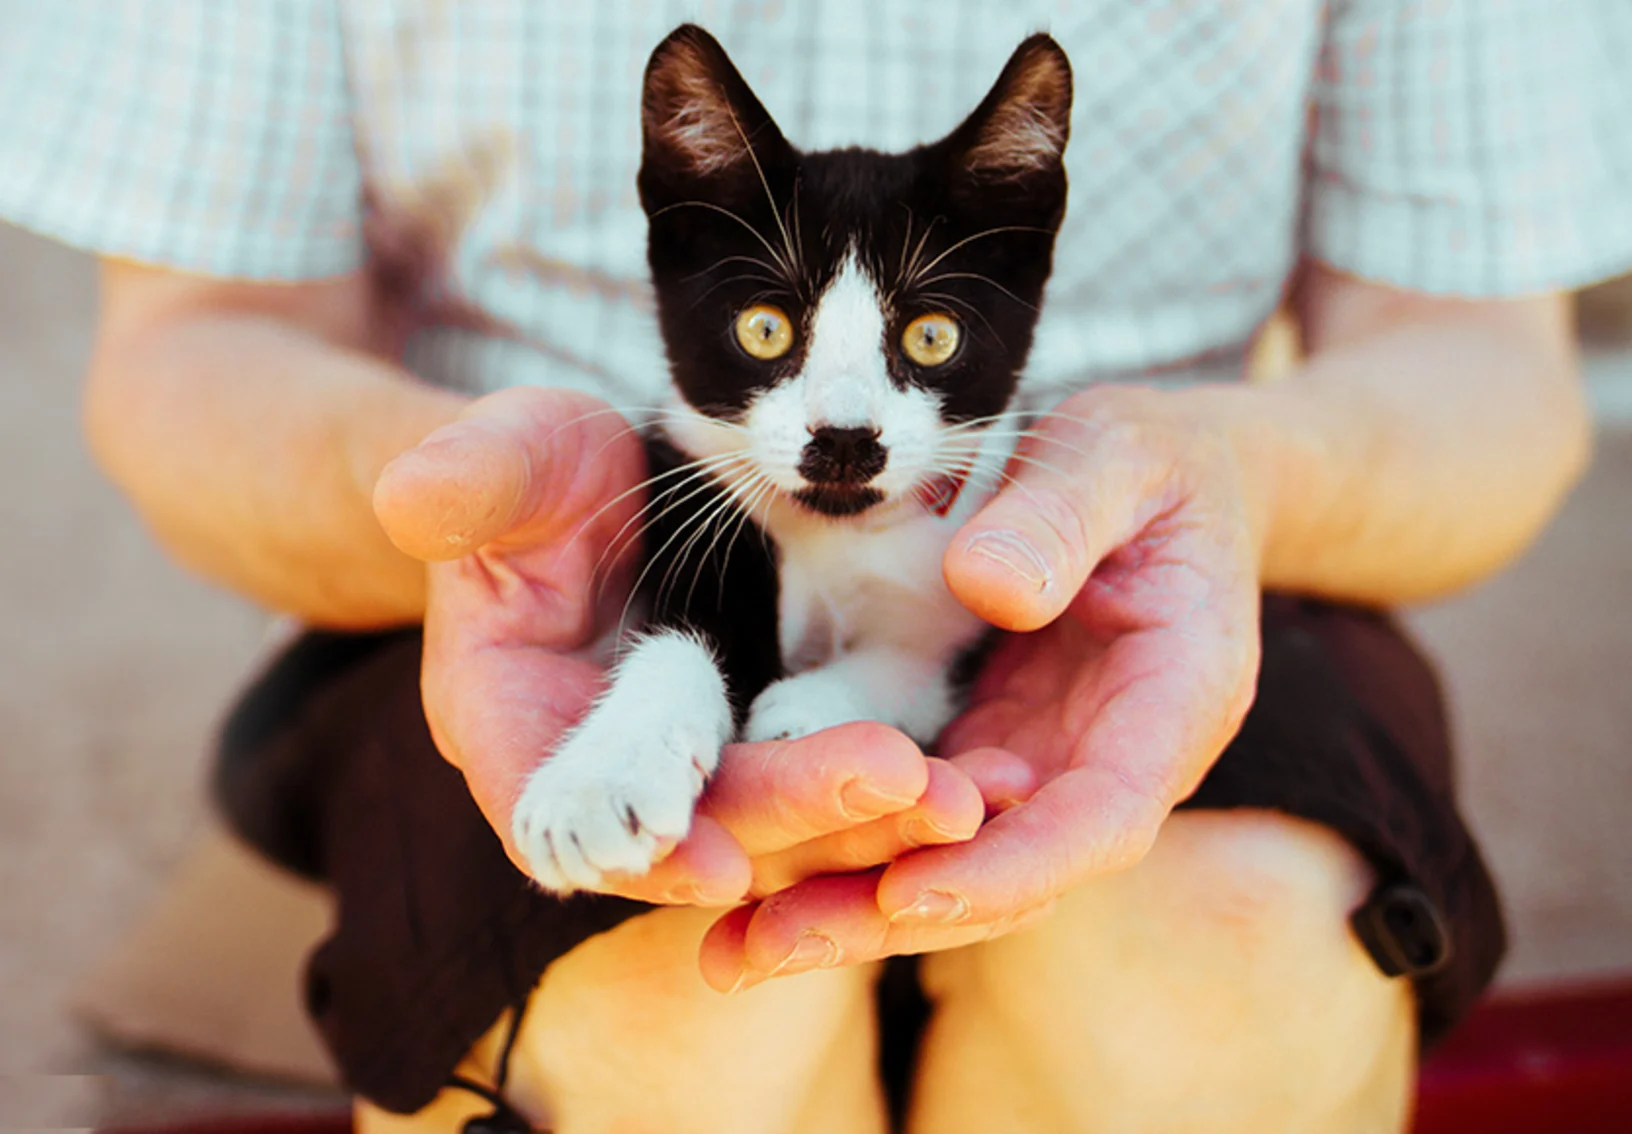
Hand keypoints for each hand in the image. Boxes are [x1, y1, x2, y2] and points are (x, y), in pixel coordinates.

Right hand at [371, 387, 1029, 906]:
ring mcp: (690, 769)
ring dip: (870, 823)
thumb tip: (410, 496)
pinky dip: (894, 794)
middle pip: (696, 829)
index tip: (724, 865)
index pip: (560, 813)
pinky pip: (825, 787)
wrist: (603, 487)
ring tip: (968, 800)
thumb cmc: (539, 472)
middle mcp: (605, 771)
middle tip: (912, 796)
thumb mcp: (509, 456)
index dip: (632, 843)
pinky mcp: (762, 750)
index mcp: (514, 720)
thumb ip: (472, 479)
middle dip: (800, 820)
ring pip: (777, 824)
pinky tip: (979, 786)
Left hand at [699, 383, 1266, 989]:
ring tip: (734, 949)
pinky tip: (758, 880)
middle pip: (1010, 872)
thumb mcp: (1117, 456)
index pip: (1098, 819)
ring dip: (851, 908)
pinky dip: (850, 851)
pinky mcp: (990, 748)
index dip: (1007, 867)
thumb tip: (988, 588)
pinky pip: (922, 817)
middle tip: (769, 946)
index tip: (904, 896)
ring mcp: (1044, 761)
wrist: (1165, 479)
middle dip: (892, 917)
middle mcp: (1108, 760)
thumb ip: (1063, 516)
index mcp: (1172, 704)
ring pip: (956, 861)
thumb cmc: (1154, 461)